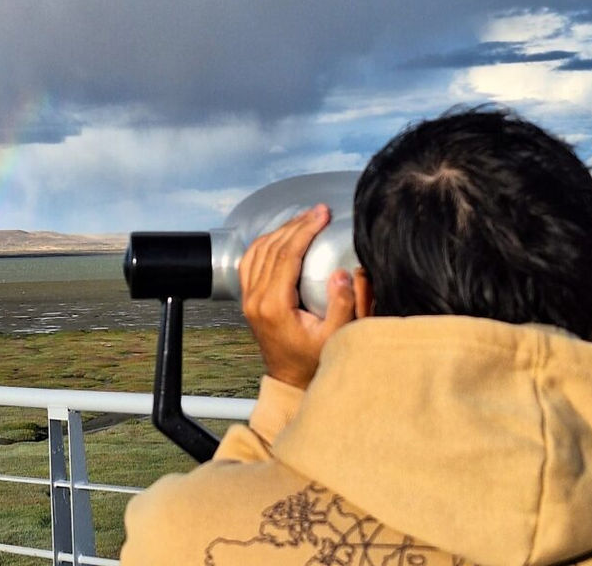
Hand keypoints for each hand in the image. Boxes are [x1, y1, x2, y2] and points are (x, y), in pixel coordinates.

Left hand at [240, 204, 370, 388]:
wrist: (290, 381)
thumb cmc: (313, 362)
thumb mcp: (336, 337)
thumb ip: (343, 306)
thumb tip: (343, 274)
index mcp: (274, 305)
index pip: (286, 255)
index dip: (305, 230)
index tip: (322, 215)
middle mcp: (255, 299)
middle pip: (271, 248)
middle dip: (296, 224)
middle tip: (318, 211)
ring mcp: (248, 298)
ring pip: (258, 251)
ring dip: (280, 230)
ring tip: (304, 218)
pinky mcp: (248, 299)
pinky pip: (250, 261)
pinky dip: (265, 243)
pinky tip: (281, 236)